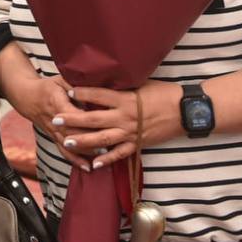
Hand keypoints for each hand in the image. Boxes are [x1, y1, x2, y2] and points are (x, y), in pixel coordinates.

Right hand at [5, 74, 93, 172]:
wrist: (27, 97)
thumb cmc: (48, 87)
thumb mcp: (60, 79)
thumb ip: (76, 84)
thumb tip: (94, 86)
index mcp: (56, 102)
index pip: (71, 114)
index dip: (84, 119)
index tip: (100, 122)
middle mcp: (54, 120)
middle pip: (72, 132)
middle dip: (89, 139)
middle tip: (108, 143)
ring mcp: (53, 131)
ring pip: (69, 144)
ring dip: (85, 151)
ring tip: (102, 156)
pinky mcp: (54, 137)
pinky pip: (64, 151)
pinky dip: (76, 160)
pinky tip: (87, 167)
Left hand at [52, 81, 182, 169]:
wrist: (186, 111)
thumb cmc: (164, 93)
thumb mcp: (142, 83)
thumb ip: (122, 85)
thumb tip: (105, 78)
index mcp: (125, 98)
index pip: (98, 95)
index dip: (81, 93)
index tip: (67, 91)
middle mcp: (125, 117)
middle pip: (94, 119)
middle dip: (73, 119)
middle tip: (56, 119)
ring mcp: (131, 132)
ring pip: (103, 138)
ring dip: (84, 141)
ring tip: (68, 141)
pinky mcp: (138, 144)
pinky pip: (120, 154)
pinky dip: (107, 159)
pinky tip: (94, 163)